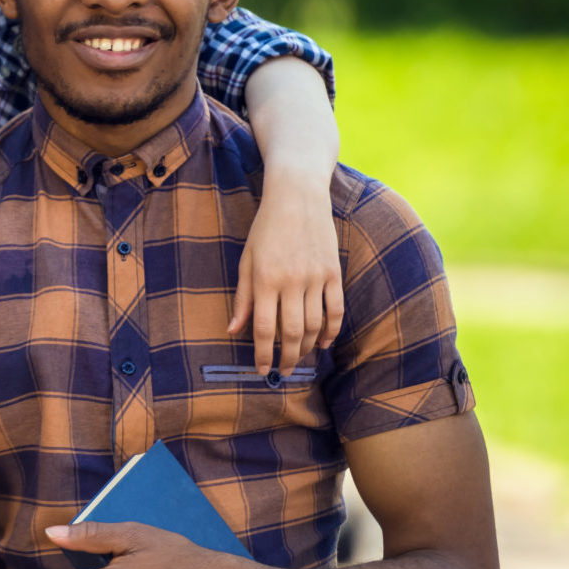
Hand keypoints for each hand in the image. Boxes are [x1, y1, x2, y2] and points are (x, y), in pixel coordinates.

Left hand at [229, 168, 342, 374]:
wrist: (297, 197)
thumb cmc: (266, 229)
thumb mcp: (246, 260)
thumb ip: (242, 297)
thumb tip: (232, 331)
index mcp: (264, 279)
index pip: (263, 328)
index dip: (262, 353)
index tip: (261, 370)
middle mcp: (291, 281)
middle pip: (292, 332)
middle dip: (287, 357)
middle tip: (284, 372)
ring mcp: (315, 277)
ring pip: (315, 325)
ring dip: (309, 347)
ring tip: (300, 358)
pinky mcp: (333, 272)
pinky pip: (336, 309)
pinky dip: (332, 330)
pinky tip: (325, 343)